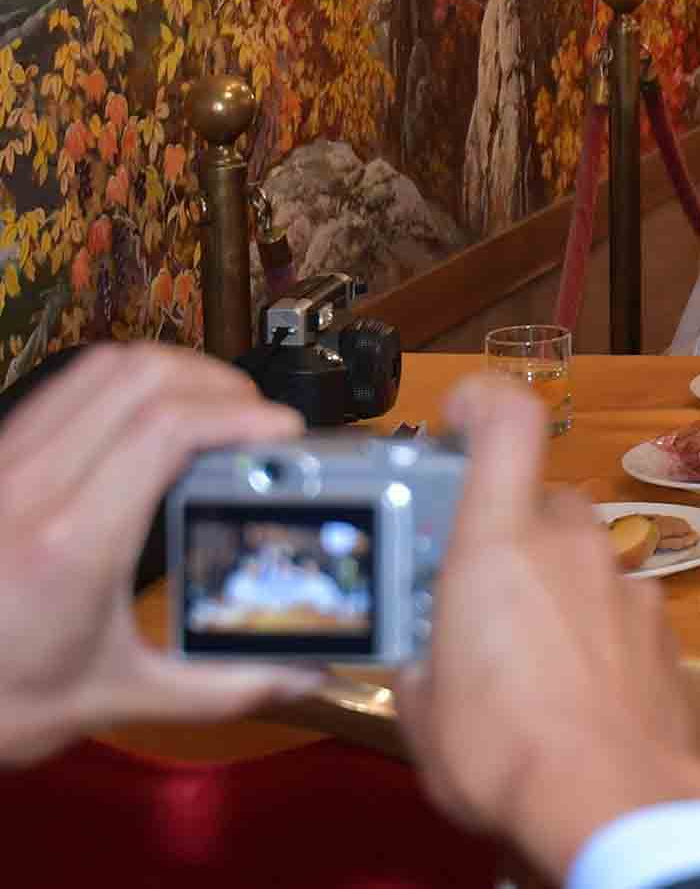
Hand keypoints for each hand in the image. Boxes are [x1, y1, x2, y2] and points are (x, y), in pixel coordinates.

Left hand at [0, 344, 317, 765]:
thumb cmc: (0, 699)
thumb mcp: (118, 698)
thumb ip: (221, 687)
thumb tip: (303, 678)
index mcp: (72, 542)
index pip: (166, 429)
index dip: (238, 413)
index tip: (283, 431)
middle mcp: (31, 487)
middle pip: (140, 377)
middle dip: (217, 383)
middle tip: (257, 418)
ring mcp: (5, 465)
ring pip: (99, 368)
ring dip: (170, 372)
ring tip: (213, 408)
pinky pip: (65, 389)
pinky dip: (124, 384)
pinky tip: (151, 419)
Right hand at [398, 377, 699, 880]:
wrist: (612, 799)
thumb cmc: (501, 750)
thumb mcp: (422, 709)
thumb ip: (425, 662)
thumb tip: (430, 664)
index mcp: (497, 543)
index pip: (507, 424)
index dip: (485, 401)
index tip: (459, 414)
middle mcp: (570, 544)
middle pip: (542, 502)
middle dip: (512, 532)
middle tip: (482, 588)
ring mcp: (626, 582)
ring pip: (585, 555)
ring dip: (557, 585)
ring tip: (530, 651)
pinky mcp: (664, 628)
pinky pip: (622, 604)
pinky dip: (599, 628)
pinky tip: (580, 683)